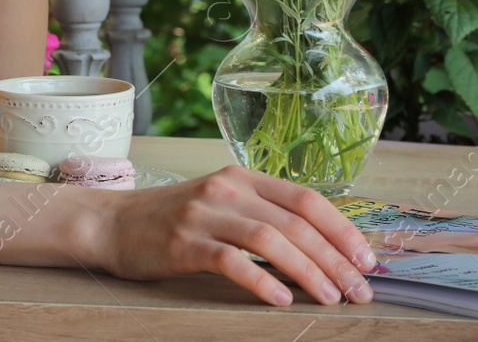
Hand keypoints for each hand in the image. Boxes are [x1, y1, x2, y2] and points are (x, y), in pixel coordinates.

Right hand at [90, 165, 376, 306]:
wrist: (110, 223)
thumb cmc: (171, 220)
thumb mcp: (220, 205)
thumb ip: (261, 215)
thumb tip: (318, 248)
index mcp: (242, 177)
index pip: (306, 198)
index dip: (342, 229)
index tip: (366, 259)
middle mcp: (227, 189)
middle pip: (295, 222)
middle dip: (335, 259)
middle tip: (360, 290)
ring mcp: (204, 213)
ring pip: (270, 240)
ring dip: (308, 272)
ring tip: (331, 298)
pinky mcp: (184, 242)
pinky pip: (231, 260)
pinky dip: (261, 281)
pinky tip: (280, 301)